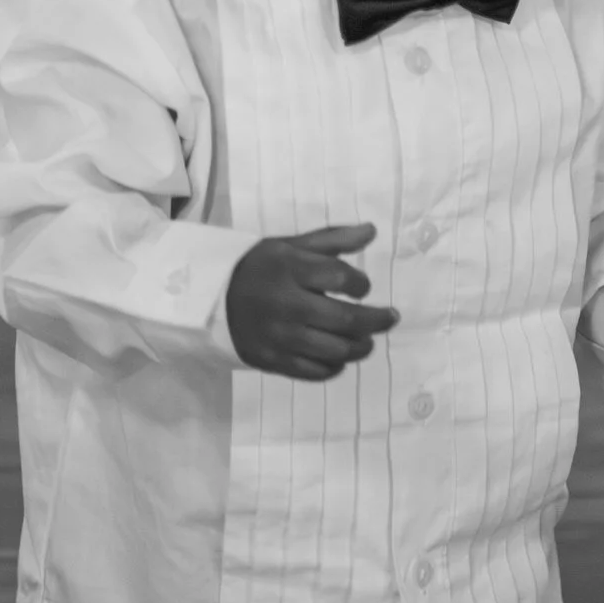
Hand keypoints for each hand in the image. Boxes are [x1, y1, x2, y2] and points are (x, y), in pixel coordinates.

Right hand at [226, 222, 399, 381]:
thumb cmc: (260, 268)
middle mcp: (287, 304)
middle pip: (347, 320)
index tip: (363, 287)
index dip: (362, 284)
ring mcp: (280, 337)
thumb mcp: (292, 246)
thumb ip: (333, 239)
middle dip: (377, 321)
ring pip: (336, 351)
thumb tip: (372, 230)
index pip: (343, 278)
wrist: (213, 299)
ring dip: (361, 347)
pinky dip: (335, 367)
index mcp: (291, 269)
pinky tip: (340, 358)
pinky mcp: (273, 361)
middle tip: (390, 318)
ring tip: (367, 341)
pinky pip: (315, 372)